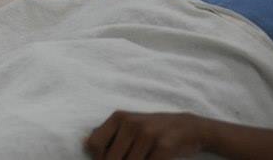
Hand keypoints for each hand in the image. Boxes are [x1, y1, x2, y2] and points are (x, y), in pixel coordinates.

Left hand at [84, 111, 206, 159]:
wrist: (188, 127)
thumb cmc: (152, 130)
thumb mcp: (128, 125)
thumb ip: (107, 134)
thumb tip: (83, 143)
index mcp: (118, 117)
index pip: (93, 145)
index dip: (98, 159)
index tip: (110, 159)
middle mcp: (131, 124)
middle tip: (133, 157)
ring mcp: (148, 135)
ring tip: (144, 157)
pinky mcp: (164, 147)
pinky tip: (153, 159)